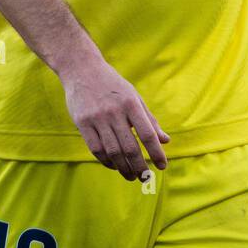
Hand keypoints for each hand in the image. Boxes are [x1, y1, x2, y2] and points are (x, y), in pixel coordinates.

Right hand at [59, 49, 169, 181]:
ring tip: (131, 176)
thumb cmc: (113, 85)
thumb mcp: (134, 97)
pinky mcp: (82, 123)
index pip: (147, 134)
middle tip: (146, 178)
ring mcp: (97, 118)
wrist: (82, 69)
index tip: (162, 166)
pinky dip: (106, 161)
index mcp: (131, 104)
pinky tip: (114, 166)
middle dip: (140, 166)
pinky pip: (96, 149)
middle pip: (130, 147)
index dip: (156, 153)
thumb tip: (165, 141)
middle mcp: (114, 111)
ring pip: (112, 151)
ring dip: (123, 168)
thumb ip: (149, 119)